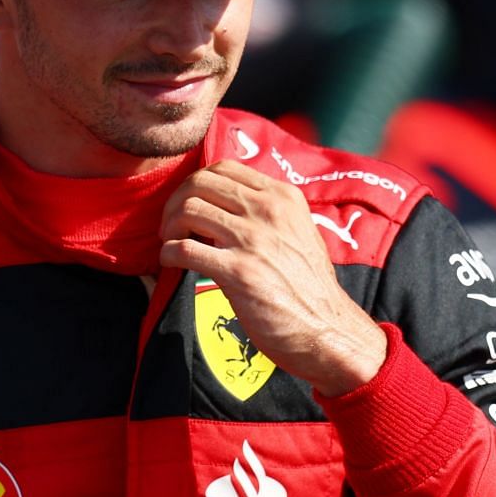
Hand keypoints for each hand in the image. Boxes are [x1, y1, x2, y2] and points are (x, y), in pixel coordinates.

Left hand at [159, 160, 386, 396]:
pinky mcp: (238, 272)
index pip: (222, 168)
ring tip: (173, 245)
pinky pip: (183, 249)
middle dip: (175, 204)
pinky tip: (172, 265)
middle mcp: (269, 210)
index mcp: (283, 196)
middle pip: (199, 183)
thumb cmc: (308, 286)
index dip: (195, 185)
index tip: (189, 207)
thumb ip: (267, 213)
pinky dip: (168, 255)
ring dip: (169, 229)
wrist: (327, 328)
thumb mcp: (297, 231)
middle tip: (172, 228)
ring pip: (187, 210)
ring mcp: (253, 239)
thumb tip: (224, 204)